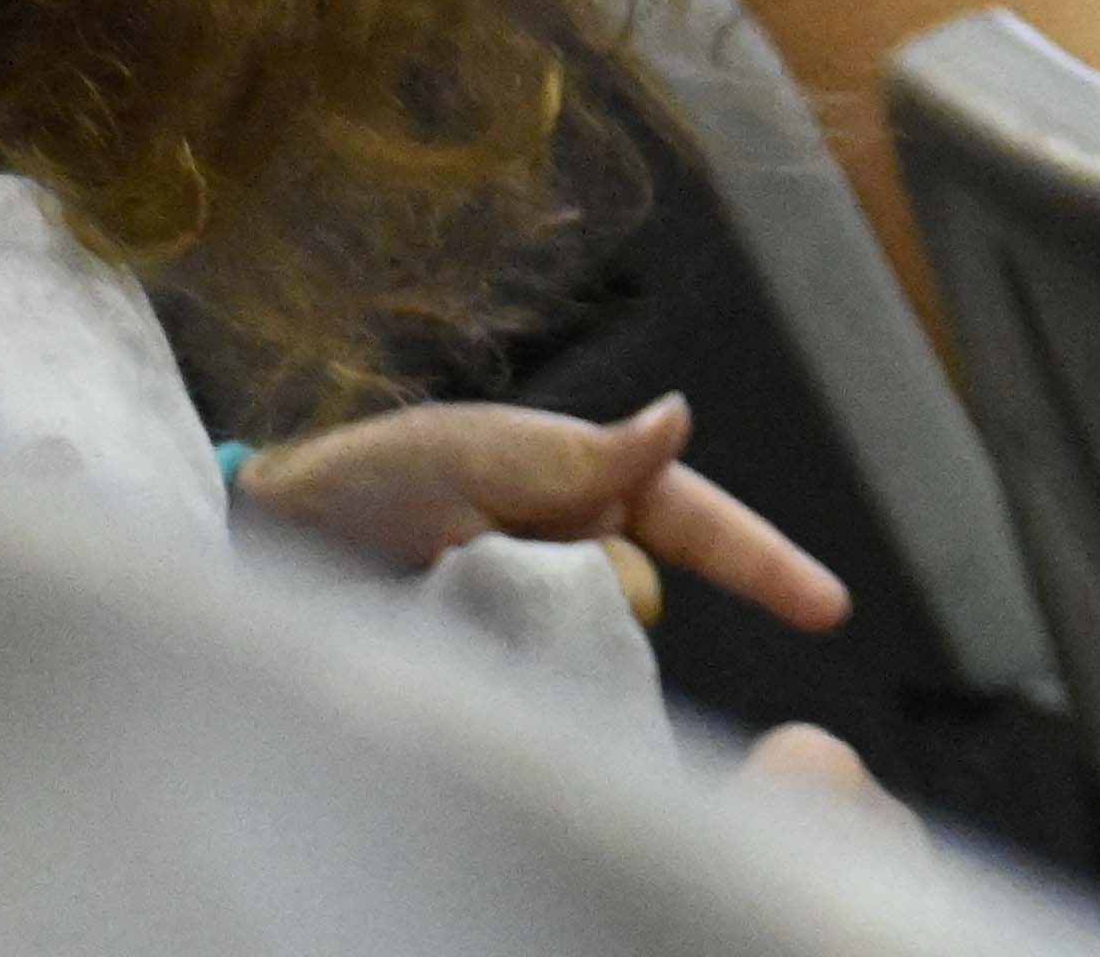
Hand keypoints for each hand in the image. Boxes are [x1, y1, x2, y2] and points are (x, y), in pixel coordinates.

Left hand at [233, 396, 849, 636]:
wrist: (268, 541)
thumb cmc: (377, 475)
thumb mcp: (480, 450)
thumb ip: (583, 455)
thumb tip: (678, 416)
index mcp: (591, 489)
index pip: (701, 524)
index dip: (769, 567)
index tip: (831, 611)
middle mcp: (576, 552)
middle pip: (635, 592)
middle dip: (590, 590)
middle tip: (482, 561)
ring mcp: (535, 610)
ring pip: (589, 643)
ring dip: (541, 633)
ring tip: (451, 596)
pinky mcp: (492, 663)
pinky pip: (539, 682)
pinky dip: (519, 679)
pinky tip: (469, 660)